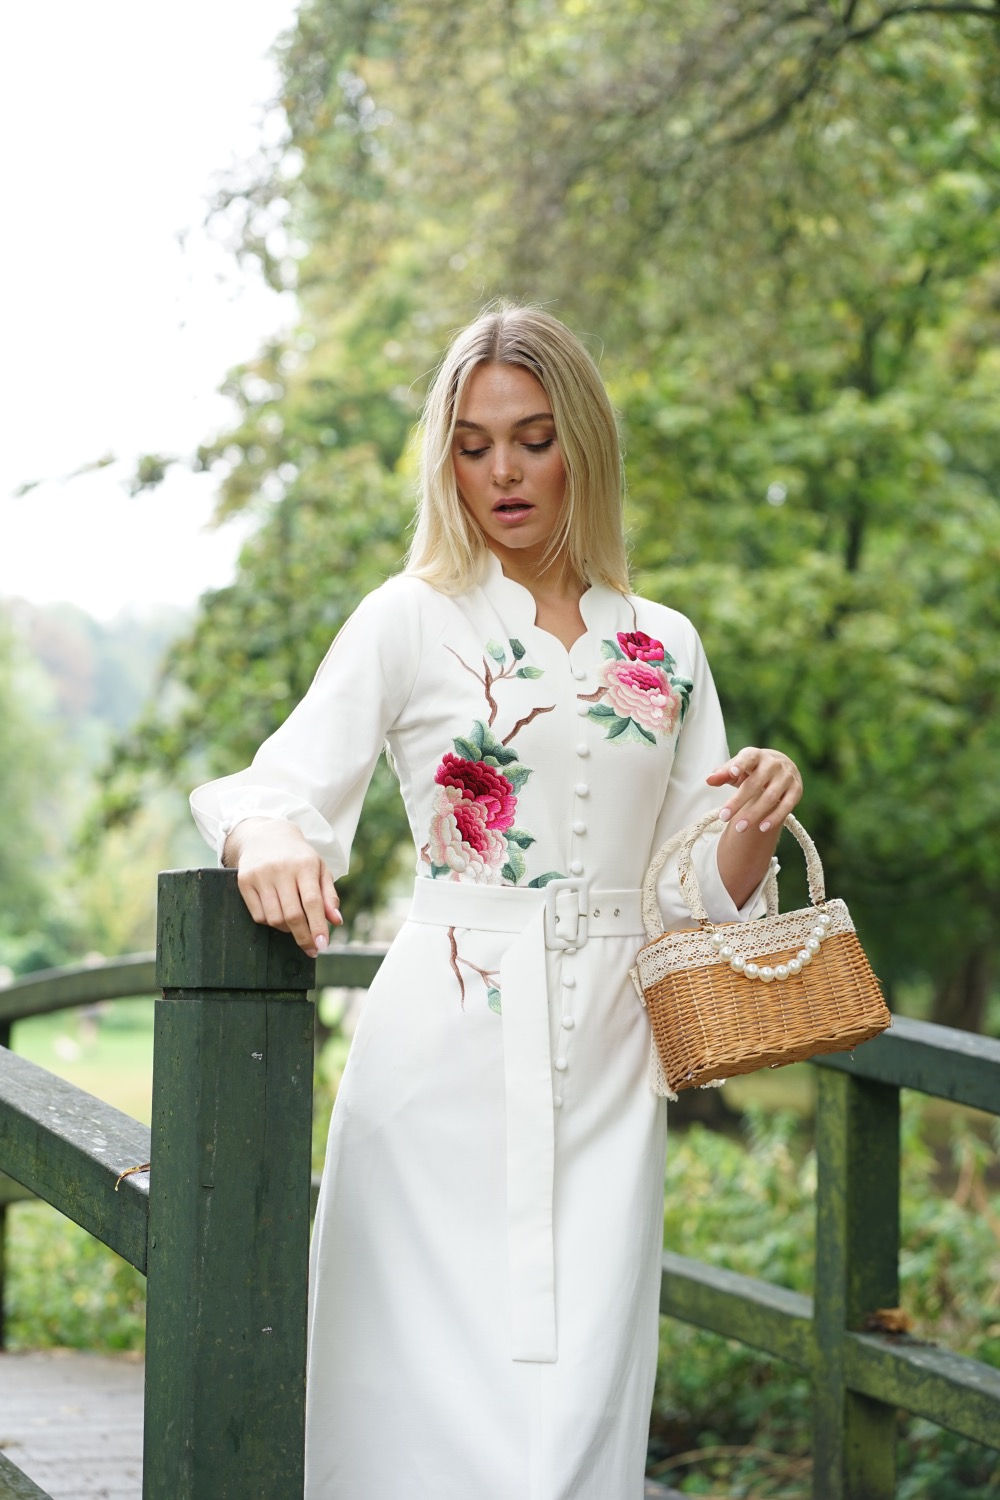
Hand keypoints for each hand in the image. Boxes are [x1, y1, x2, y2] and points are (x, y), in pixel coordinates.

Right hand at [223, 817, 341, 956]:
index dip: (317, 926)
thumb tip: (336, 921)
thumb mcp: (319, 869)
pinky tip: (278, 915)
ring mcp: (260, 875)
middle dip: (303, 936)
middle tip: (311, 948)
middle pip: (292, 914)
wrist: (265, 835)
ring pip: (274, 918)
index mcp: (304, 865)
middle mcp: (281, 869)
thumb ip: (329, 896)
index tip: (322, 946)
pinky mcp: (244, 881)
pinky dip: (271, 922)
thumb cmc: (298, 857)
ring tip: (295, 924)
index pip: (312, 902)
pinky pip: (258, 915)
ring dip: (287, 929)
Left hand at [705, 746, 802, 834]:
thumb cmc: (753, 768)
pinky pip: (786, 806)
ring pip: (770, 797)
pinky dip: (774, 818)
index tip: (732, 774)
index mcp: (756, 755)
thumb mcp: (737, 768)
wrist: (783, 766)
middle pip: (755, 783)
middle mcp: (773, 763)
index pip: (747, 758)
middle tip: (723, 817)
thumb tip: (709, 780)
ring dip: (754, 813)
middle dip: (738, 801)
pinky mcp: (796, 790)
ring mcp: (786, 776)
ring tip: (738, 828)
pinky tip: (762, 828)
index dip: (740, 765)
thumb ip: (723, 774)